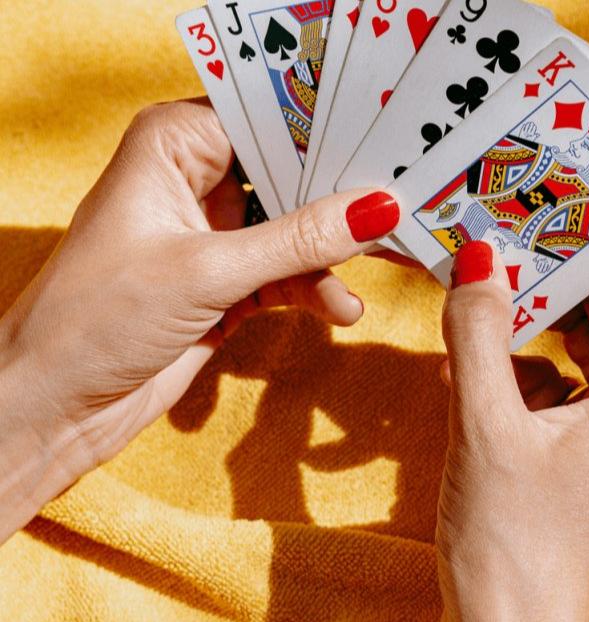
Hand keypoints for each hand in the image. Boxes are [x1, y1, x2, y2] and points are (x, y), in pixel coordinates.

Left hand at [0, 98, 399, 541]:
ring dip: (329, 259)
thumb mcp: (209, 271)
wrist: (61, 403)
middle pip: (290, 176)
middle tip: (395, 216)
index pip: (268, 120)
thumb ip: (298, 241)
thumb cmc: (97, 317)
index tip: (387, 153)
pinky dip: (314, 291)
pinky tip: (340, 310)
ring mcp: (214, 236)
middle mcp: (195, 182)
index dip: (328, 136)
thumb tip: (375, 207)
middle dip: (339, 202)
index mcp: (173, 146)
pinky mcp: (227, 284)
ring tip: (363, 282)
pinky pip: (287, 275)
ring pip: (294, 232)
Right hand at [435, 240, 588, 621]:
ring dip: (533, 314)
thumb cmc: (508, 543)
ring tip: (485, 270)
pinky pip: (564, 385)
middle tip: (506, 209)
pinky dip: (524, 364)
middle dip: (557, 261)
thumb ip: (481, 330)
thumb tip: (477, 254)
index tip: (562, 167)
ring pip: (583, 346)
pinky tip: (476, 352)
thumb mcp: (485, 425)